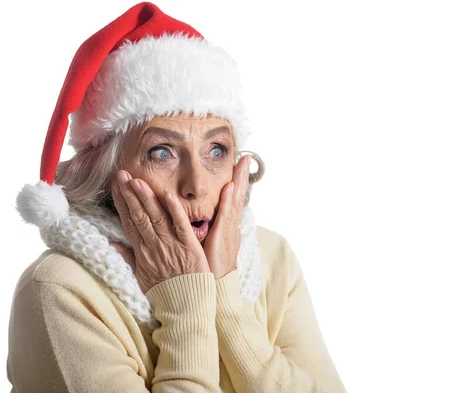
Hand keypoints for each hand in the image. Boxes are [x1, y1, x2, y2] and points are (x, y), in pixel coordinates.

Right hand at [110, 170, 209, 292]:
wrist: (185, 307)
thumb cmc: (165, 292)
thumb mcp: (141, 277)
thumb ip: (129, 257)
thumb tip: (113, 244)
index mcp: (143, 252)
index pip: (129, 222)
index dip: (122, 203)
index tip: (116, 186)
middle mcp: (154, 246)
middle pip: (139, 216)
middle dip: (129, 194)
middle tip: (121, 175)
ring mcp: (171, 246)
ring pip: (156, 217)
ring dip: (146, 198)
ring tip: (137, 180)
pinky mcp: (189, 247)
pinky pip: (181, 226)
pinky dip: (174, 211)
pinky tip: (167, 196)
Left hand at [203, 154, 251, 277]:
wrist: (216, 293)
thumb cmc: (208, 274)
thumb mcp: (206, 249)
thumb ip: (204, 234)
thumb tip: (202, 224)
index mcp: (226, 230)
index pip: (232, 201)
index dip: (236, 183)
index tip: (239, 165)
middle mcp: (230, 228)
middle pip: (237, 197)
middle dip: (241, 176)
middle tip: (246, 156)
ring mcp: (229, 232)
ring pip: (235, 202)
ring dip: (238, 182)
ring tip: (242, 163)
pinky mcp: (222, 239)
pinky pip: (225, 217)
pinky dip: (228, 202)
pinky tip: (229, 188)